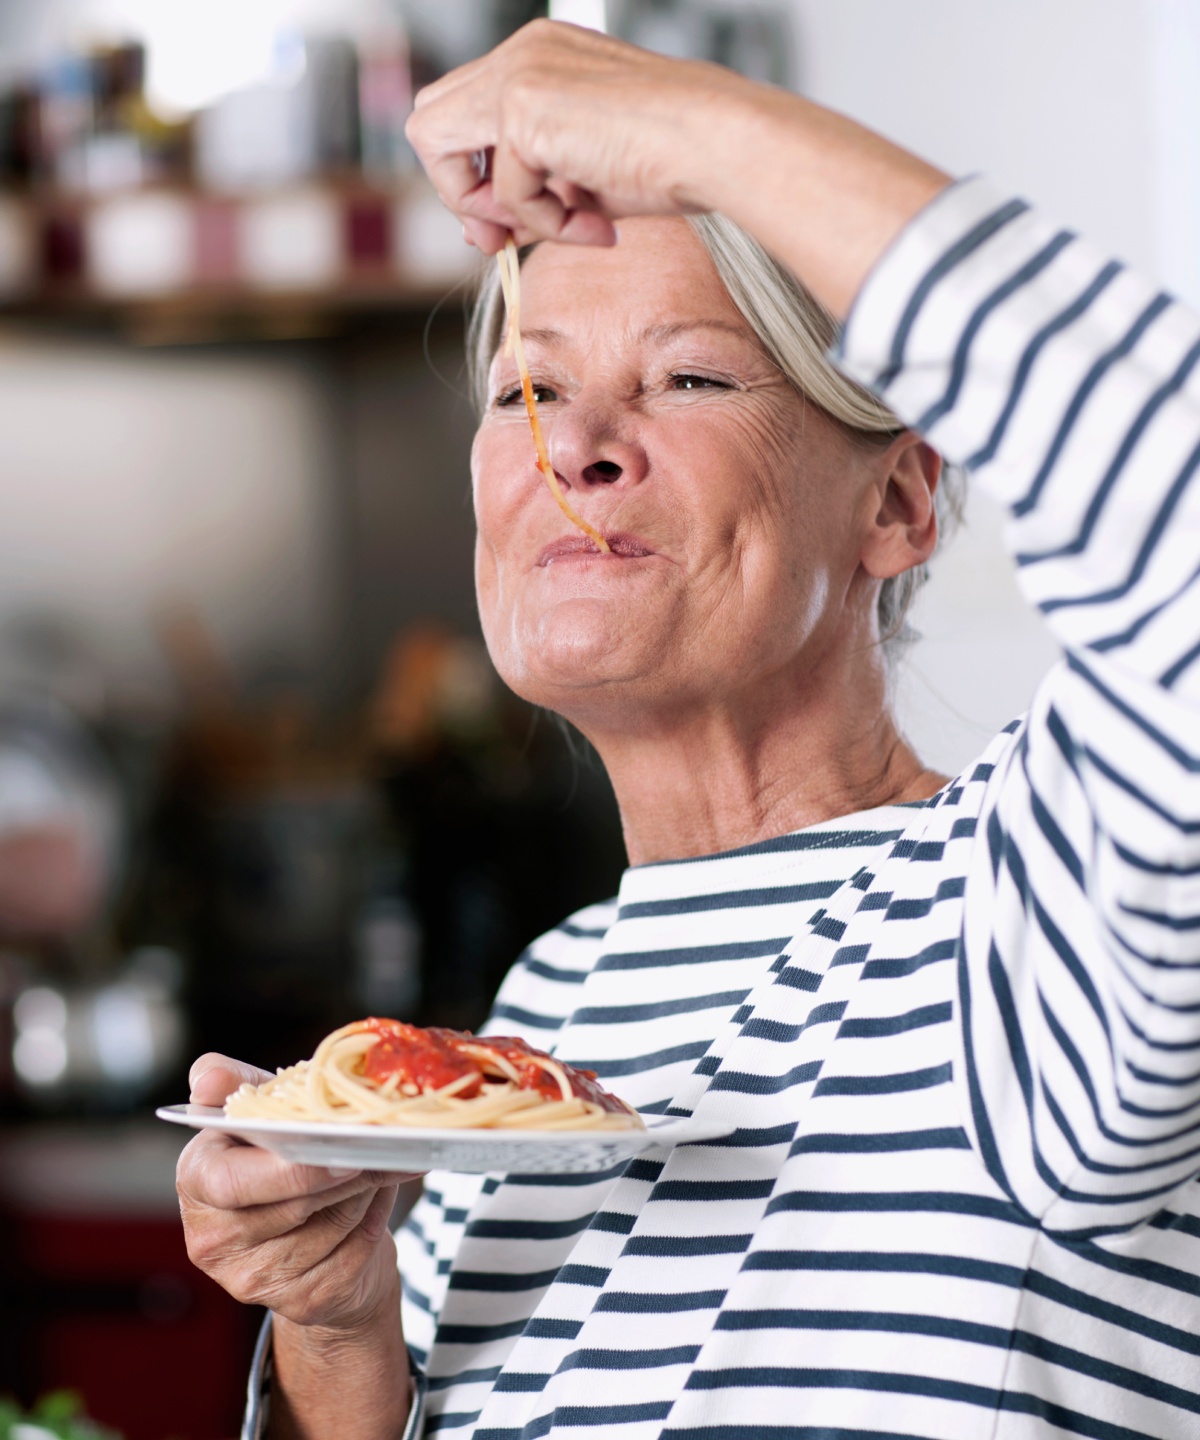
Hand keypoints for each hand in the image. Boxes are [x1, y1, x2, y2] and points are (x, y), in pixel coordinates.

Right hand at [177, 1054, 404, 1331]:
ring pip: (332, 1225)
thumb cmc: (275, 1159)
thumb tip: (209, 1074)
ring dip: (366, 1189)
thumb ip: (233, 1086)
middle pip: (295, 1203)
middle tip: (382, 1142)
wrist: (305, 1231)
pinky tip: (379, 1195)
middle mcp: (213, 1239)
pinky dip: (376, 1217)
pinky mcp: (300, 1302)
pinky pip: (353, 1252)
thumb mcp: (254, 1113)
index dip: (288, 1170)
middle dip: (345, 1169)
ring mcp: (253, 1279)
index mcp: (196, 1181)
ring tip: (382, 1160)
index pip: (231, 1183)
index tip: (337, 1148)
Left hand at [406, 18, 750, 251]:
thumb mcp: (583, 177)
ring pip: (437, 148)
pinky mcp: (524, 111)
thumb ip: (530, 191)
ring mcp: (518, 75)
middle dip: (457, 191)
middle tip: (501, 236)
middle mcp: (520, 53)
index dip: (470, 178)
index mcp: (537, 59)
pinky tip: (597, 223)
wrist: (716, 145)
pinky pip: (506, 194)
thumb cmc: (671, 160)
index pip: (460, 115)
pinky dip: (549, 224)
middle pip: (427, 123)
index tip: (505, 226)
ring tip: (560, 225)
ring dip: (491, 207)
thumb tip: (484, 232)